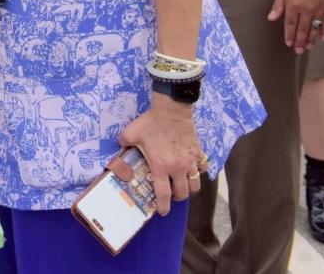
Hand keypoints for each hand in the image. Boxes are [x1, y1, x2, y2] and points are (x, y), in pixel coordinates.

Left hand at [114, 96, 204, 215]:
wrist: (171, 110)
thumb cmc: (150, 123)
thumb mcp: (130, 134)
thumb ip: (124, 144)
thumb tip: (120, 148)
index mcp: (160, 167)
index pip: (163, 194)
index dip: (163, 206)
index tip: (162, 211)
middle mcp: (178, 168)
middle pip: (182, 193)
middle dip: (176, 197)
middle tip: (171, 194)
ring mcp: (190, 161)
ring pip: (195, 184)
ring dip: (189, 188)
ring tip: (182, 185)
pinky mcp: (198, 153)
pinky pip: (203, 167)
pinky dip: (199, 171)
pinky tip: (193, 168)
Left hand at [268, 0, 323, 53]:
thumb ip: (278, 4)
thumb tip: (271, 18)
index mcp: (293, 5)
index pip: (290, 24)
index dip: (289, 35)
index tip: (289, 44)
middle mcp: (306, 10)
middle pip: (303, 29)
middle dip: (300, 41)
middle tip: (299, 51)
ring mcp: (319, 9)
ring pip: (315, 28)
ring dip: (312, 39)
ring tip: (309, 48)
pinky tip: (323, 38)